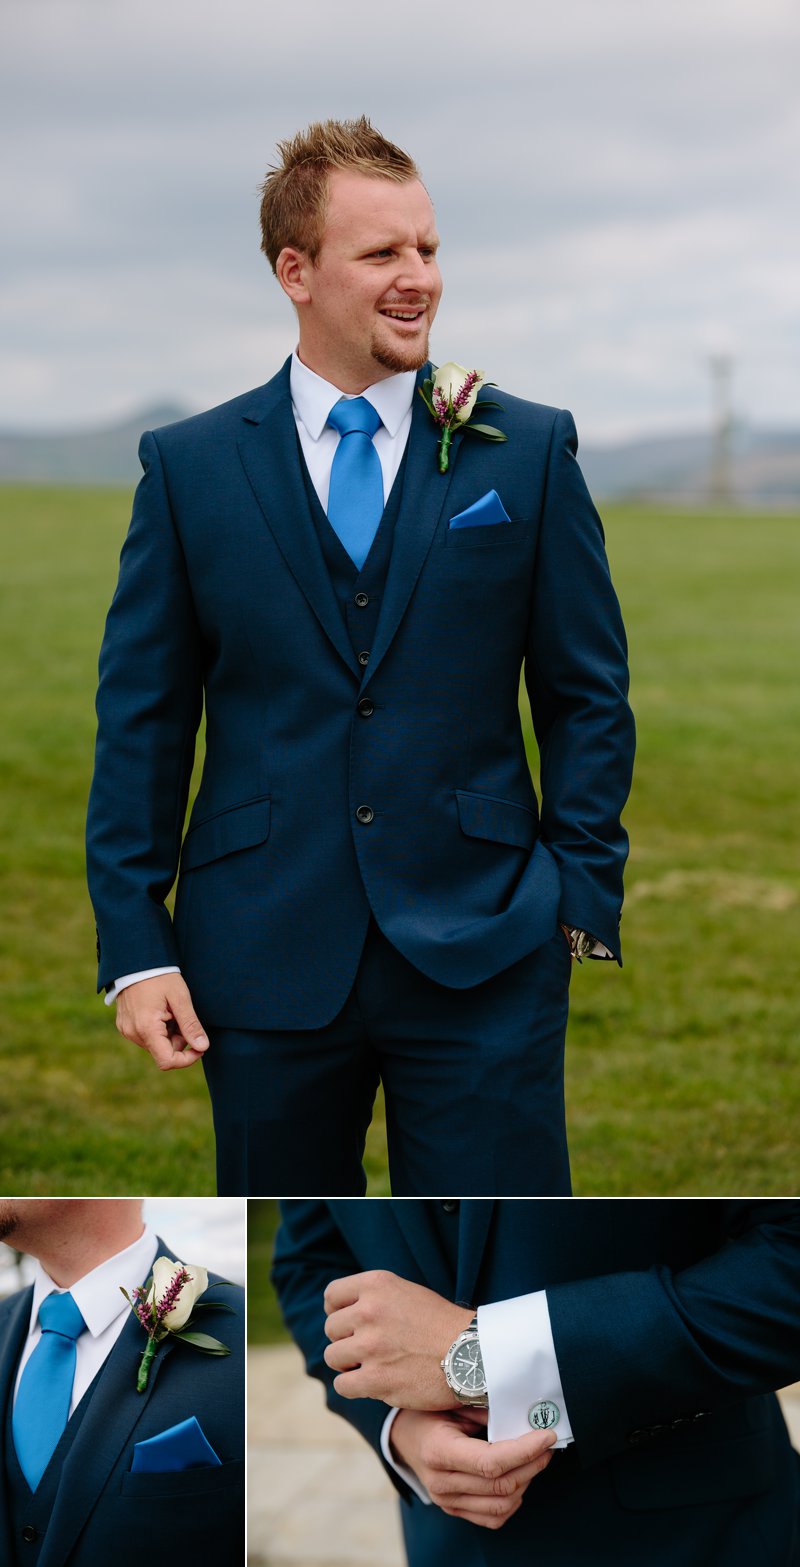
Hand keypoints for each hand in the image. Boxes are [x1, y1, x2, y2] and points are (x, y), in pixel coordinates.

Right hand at [115, 975, 209, 1069]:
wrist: (136, 960)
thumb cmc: (160, 976)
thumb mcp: (180, 998)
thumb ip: (191, 1024)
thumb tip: (203, 1047)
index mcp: (146, 1028)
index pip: (167, 1061)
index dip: (187, 1059)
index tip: (200, 1046)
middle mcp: (133, 1033)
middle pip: (163, 1052)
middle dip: (179, 1039)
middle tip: (182, 1015)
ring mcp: (127, 1030)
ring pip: (156, 1044)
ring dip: (169, 1033)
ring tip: (170, 1010)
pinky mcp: (125, 1026)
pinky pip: (147, 1036)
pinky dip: (158, 1029)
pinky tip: (160, 1011)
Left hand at [323, 1270, 472, 1407]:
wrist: (474, 1354)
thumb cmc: (443, 1324)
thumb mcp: (407, 1292)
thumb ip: (374, 1298)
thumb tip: (340, 1313)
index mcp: (377, 1284)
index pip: (332, 1296)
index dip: (337, 1311)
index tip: (349, 1323)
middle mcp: (369, 1311)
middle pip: (331, 1329)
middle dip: (346, 1340)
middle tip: (369, 1349)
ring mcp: (370, 1345)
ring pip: (333, 1358)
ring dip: (348, 1365)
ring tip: (372, 1366)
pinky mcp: (375, 1379)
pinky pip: (342, 1385)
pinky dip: (354, 1387)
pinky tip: (372, 1384)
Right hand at [390, 1409, 555, 1529]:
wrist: (403, 1437)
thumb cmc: (428, 1413)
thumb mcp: (450, 1402)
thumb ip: (483, 1409)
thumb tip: (521, 1414)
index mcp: (438, 1451)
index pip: (491, 1461)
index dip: (524, 1450)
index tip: (547, 1435)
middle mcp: (441, 1483)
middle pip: (501, 1484)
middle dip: (533, 1463)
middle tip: (547, 1444)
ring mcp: (447, 1501)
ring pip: (502, 1505)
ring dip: (527, 1482)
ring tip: (535, 1459)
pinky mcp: (454, 1509)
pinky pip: (494, 1518)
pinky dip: (513, 1500)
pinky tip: (519, 1478)